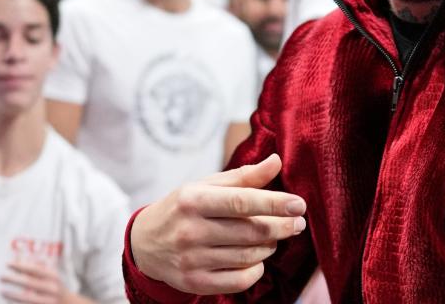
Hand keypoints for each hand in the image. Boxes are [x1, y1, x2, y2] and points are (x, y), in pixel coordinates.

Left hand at [1, 261, 80, 303]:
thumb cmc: (55, 287)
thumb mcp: (50, 276)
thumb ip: (37, 267)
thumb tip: (21, 258)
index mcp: (53, 277)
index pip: (34, 269)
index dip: (20, 266)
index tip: (7, 264)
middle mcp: (52, 288)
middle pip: (29, 283)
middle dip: (14, 279)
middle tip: (1, 277)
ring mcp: (49, 300)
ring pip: (27, 298)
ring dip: (12, 295)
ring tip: (1, 291)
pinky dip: (17, 303)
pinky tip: (8, 302)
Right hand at [130, 153, 306, 294]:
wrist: (145, 244)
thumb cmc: (183, 208)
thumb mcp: (206, 186)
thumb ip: (243, 176)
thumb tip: (276, 161)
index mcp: (192, 200)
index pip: (241, 202)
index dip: (274, 204)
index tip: (299, 205)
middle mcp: (189, 231)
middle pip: (249, 232)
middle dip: (281, 227)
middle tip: (298, 223)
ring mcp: (190, 260)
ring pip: (248, 256)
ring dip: (269, 246)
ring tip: (274, 237)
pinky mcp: (194, 283)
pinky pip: (238, 281)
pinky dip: (256, 270)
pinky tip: (257, 258)